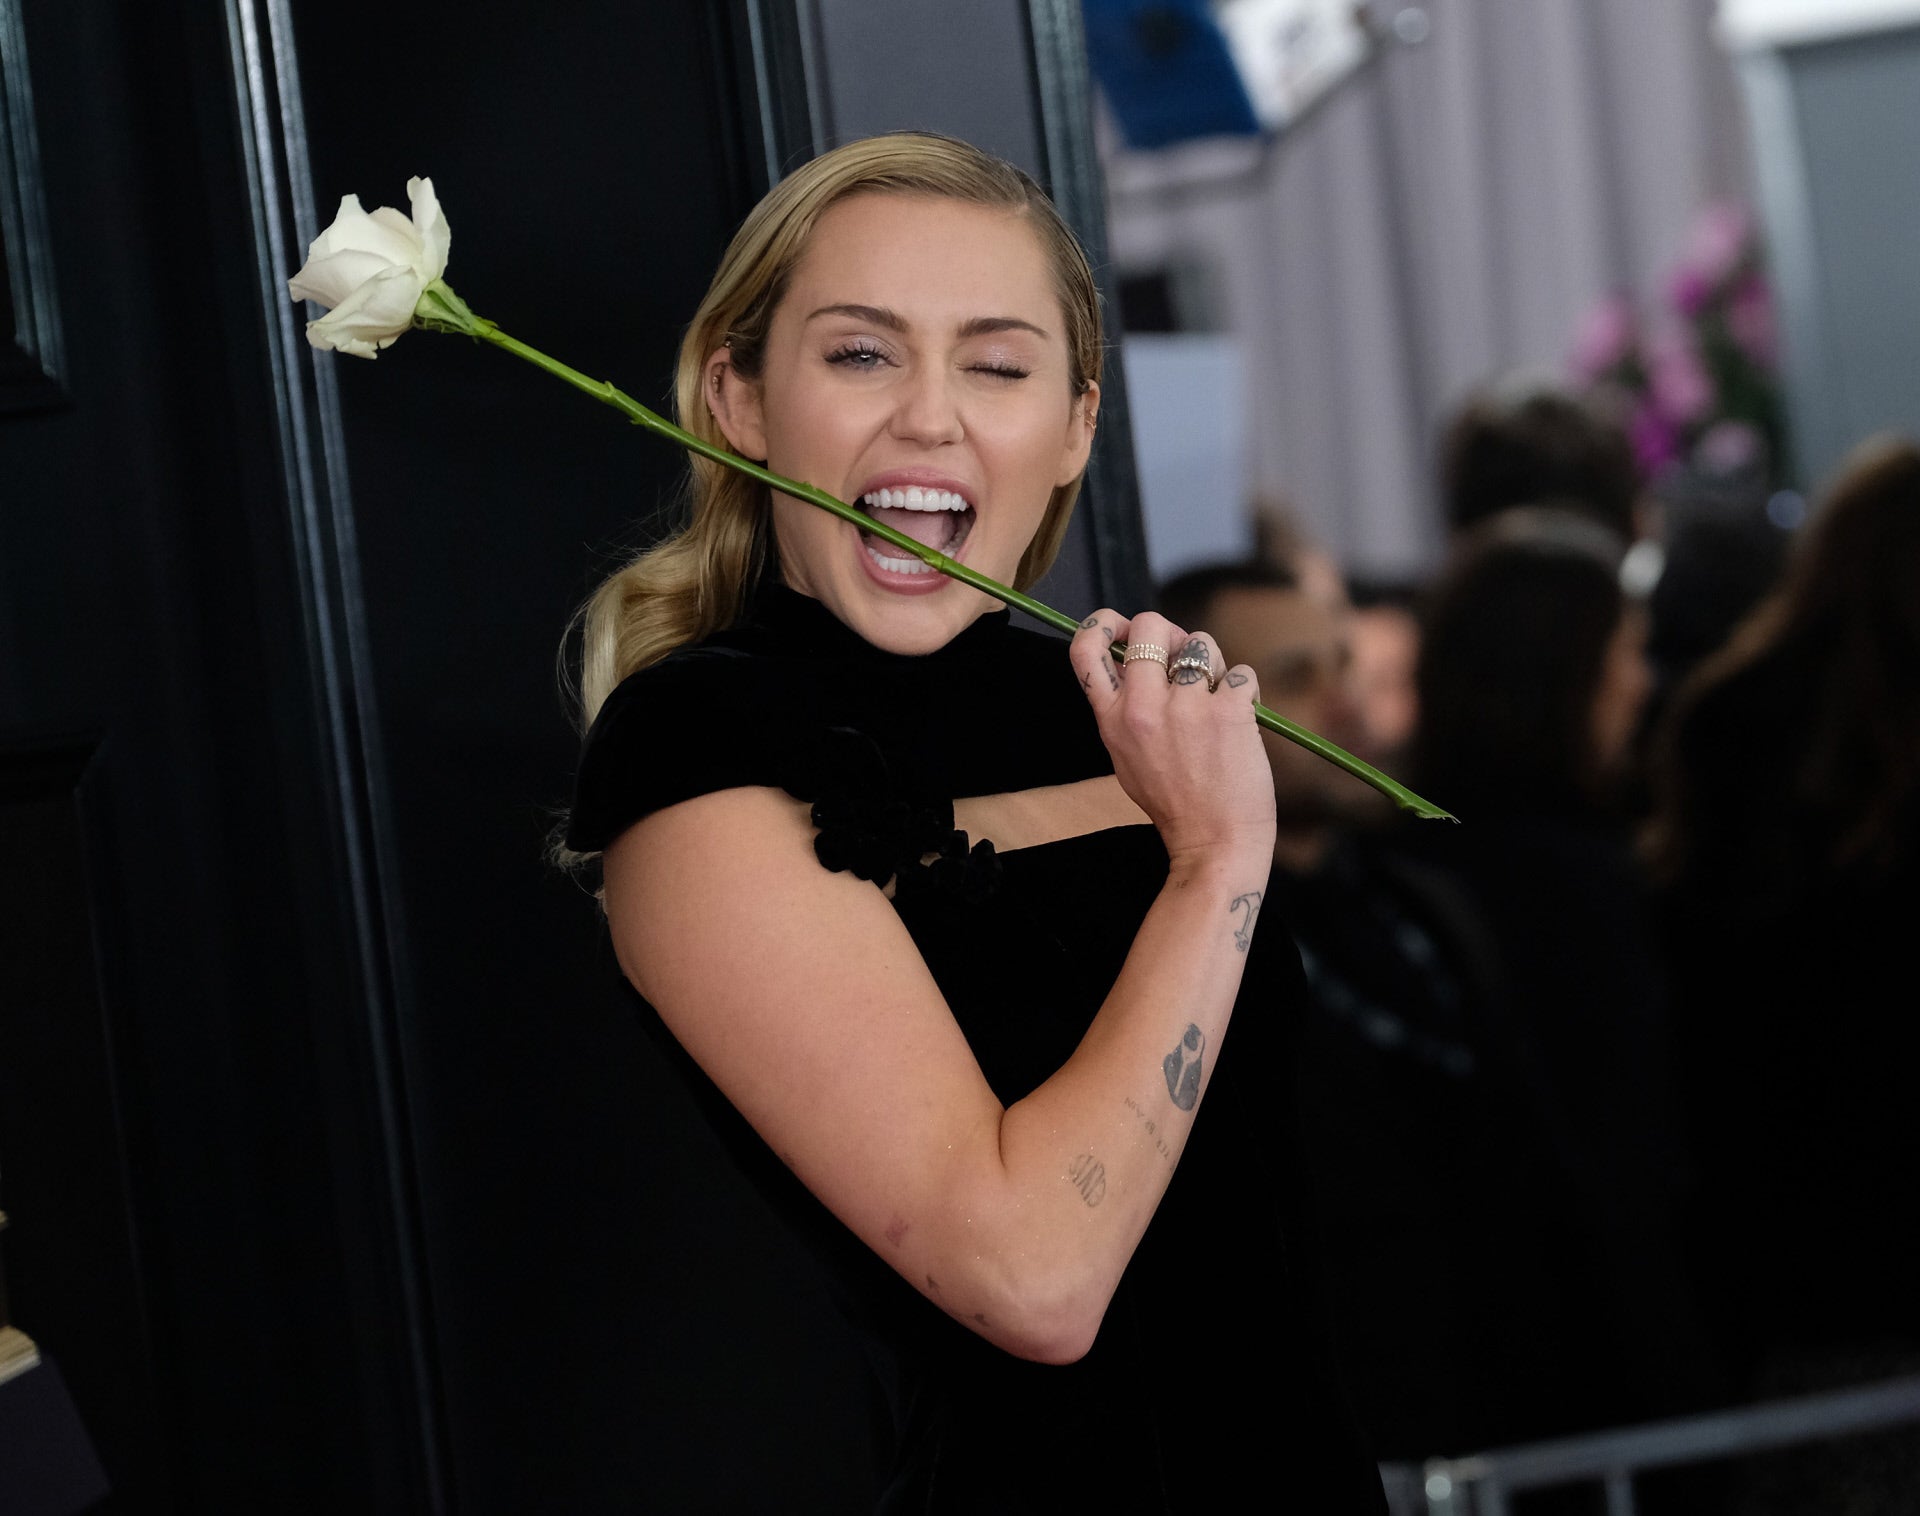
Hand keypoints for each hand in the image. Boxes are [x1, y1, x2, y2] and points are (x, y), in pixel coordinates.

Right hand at [1069, 610, 1276, 866]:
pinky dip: (1244, 692)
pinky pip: (1240, 673)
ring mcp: (1186, 707)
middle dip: (1171, 632)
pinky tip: (1240, 720)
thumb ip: (1124, 709)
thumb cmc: (1174, 803)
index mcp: (1112, 719)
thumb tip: (1133, 657)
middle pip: (1149, 625)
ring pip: (1202, 643)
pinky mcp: (1228, 712)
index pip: (1085, 648)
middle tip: (1183, 660)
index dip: (1104, 622)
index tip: (1122, 627)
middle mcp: (1143, 707)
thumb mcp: (1126, 757)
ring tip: (1215, 700)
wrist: (1214, 845)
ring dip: (1213, 664)